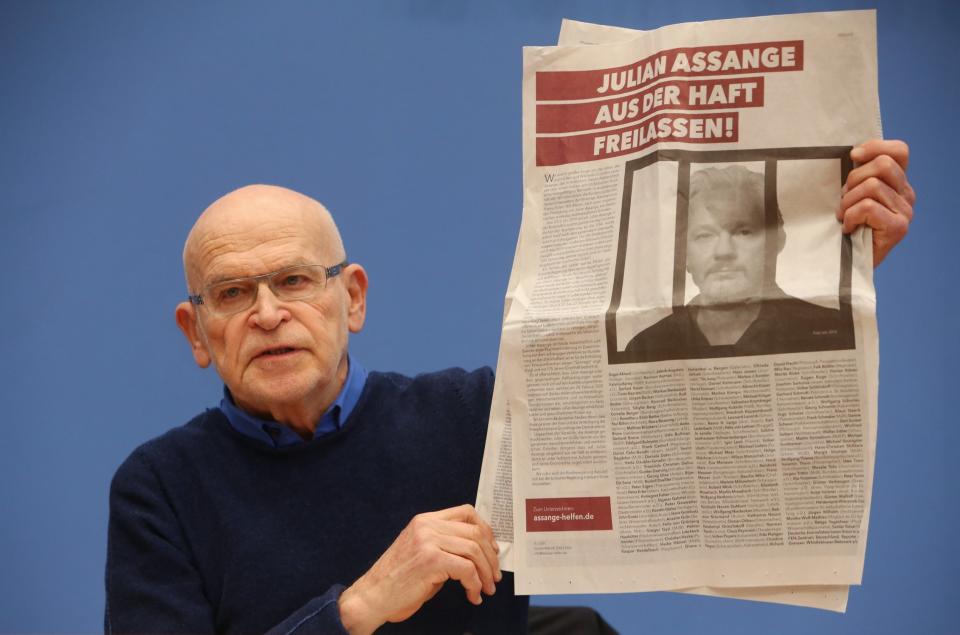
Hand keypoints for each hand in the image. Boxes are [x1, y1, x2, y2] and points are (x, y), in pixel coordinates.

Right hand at [337, 504, 501, 634]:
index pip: (466, 512)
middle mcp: (427, 526)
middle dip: (491, 557)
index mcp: (425, 520)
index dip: (485, 530)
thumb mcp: (422, 552)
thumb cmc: (397, 580)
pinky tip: (472, 595)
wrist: (372, 596)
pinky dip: (475, 584)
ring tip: (486, 588)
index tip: (492, 549)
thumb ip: (445, 544)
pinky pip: (466, 569)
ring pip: (474, 550)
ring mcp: (428, 541)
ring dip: (486, 573)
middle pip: (475, 532)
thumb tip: (477, 552)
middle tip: (494, 576)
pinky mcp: (431, 560)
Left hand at [838, 139, 915, 266]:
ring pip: (871, 186)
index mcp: (898, 183)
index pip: (899, 151)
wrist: (849, 264)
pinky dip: (850, 216)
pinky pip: (867, 206)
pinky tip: (848, 228)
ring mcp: (905, 211)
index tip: (853, 157)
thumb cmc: (847, 227)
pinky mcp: (898, 227)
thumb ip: (859, 175)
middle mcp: (907, 195)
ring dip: (848, 202)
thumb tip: (854, 153)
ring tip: (844, 217)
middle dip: (853, 180)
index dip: (875, 147)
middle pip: (882, 165)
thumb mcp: (852, 195)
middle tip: (843, 201)